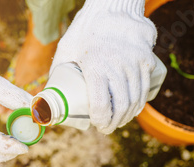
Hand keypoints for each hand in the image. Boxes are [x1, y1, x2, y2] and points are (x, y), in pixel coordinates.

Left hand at [51, 0, 156, 133]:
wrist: (113, 7)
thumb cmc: (85, 29)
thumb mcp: (66, 49)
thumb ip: (59, 72)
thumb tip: (46, 96)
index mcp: (95, 66)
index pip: (102, 105)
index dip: (101, 121)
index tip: (98, 126)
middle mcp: (118, 66)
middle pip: (121, 106)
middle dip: (115, 123)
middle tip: (107, 127)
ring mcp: (135, 64)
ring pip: (136, 100)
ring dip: (128, 116)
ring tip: (119, 120)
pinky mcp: (146, 61)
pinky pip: (145, 89)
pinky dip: (139, 103)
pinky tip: (132, 109)